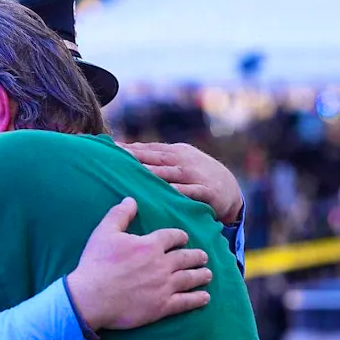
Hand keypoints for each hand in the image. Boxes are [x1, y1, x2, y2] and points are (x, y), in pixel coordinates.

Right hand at [66, 198, 211, 330]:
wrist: (92, 297)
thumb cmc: (96, 263)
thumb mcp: (104, 232)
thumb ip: (120, 214)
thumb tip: (131, 200)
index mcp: (150, 245)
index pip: (172, 236)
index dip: (180, 236)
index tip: (184, 238)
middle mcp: (162, 264)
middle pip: (186, 257)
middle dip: (196, 256)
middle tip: (203, 256)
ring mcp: (164, 286)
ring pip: (190, 278)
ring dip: (201, 275)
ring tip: (208, 274)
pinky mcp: (162, 306)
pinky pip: (186, 302)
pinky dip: (197, 299)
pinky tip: (204, 297)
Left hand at [120, 142, 243, 224]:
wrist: (231, 191)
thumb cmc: (197, 176)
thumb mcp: (180, 162)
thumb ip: (157, 159)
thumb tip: (128, 153)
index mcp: (175, 152)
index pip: (148, 148)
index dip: (129, 148)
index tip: (108, 148)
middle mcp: (183, 161)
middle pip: (155, 158)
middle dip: (135, 157)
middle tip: (115, 157)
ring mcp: (195, 175)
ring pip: (170, 173)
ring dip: (153, 173)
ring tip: (134, 173)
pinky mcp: (206, 191)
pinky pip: (191, 191)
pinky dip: (179, 191)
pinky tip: (167, 191)